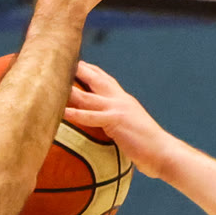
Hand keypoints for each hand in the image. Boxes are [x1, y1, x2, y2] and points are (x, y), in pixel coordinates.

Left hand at [63, 60, 177, 175]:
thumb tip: (113, 133)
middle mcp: (120, 99)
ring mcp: (118, 108)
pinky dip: (76, 114)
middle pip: (95, 79)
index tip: (75, 63)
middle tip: (57, 61)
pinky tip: (62, 112)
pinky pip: (90, 116)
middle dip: (77, 69)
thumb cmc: (150, 149)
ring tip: (50, 83)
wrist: (165, 153)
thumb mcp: (133, 130)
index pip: (105, 80)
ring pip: (87, 96)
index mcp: (125, 101)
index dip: (89, 70)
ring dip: (69, 90)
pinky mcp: (116, 121)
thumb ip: (121, 126)